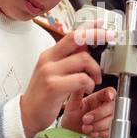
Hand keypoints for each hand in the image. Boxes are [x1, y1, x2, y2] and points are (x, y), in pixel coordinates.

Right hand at [20, 20, 115, 137]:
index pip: (71, 34)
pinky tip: (87, 89)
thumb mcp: (52, 72)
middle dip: (97, 35)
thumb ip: (67, 59)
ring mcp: (50, 72)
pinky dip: (89, 84)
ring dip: (95, 70)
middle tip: (110, 38)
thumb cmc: (42, 95)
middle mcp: (48, 60)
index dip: (88, 27)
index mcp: (49, 55)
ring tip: (95, 80)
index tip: (101, 23)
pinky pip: (81, 79)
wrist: (26, 114)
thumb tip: (85, 47)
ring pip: (83, 59)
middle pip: (77, 38)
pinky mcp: (54, 86)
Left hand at [61, 86, 115, 137]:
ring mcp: (106, 119)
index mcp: (96, 98)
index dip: (111, 94)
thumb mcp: (72, 105)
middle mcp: (103, 108)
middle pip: (112, 107)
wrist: (69, 132)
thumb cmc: (71, 117)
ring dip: (98, 125)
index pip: (109, 92)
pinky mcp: (107, 130)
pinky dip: (100, 133)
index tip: (109, 97)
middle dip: (99, 114)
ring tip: (86, 127)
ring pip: (112, 120)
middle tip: (86, 119)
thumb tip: (80, 81)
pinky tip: (92, 132)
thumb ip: (77, 94)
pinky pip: (110, 131)